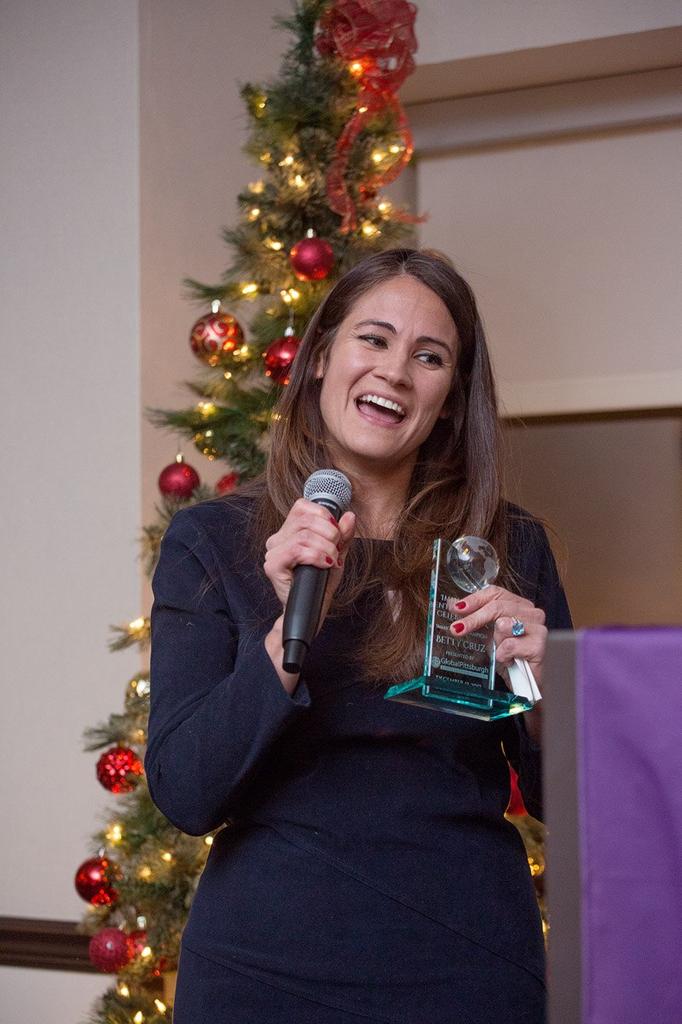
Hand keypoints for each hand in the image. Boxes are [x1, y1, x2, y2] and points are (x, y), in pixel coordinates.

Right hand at [263, 500, 355, 691]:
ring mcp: (272, 552)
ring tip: (332, 560)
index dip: (323, 515)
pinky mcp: (272, 567)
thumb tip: (350, 516)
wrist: (312, 613)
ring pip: (304, 535)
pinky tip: (325, 564)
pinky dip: (316, 555)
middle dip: (330, 532)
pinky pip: (297, 550)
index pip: (302, 506)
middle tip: (337, 550)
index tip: (337, 532)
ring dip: (326, 547)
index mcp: (289, 532)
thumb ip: (344, 535)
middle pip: (305, 518)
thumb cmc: (321, 584)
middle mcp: (277, 539)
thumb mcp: (337, 554)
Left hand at [447, 586, 546, 688]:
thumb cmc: (511, 658)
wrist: (526, 685)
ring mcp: (538, 628)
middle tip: (457, 629)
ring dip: (496, 642)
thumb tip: (453, 605)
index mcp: (520, 606)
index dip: (474, 599)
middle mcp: (531, 613)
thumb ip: (476, 618)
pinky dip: (503, 656)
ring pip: (503, 625)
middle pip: (497, 606)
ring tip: (501, 652)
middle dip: (474, 619)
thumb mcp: (489, 635)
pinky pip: (509, 645)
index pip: (495, 593)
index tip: (456, 608)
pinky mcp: (539, 646)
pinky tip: (510, 661)